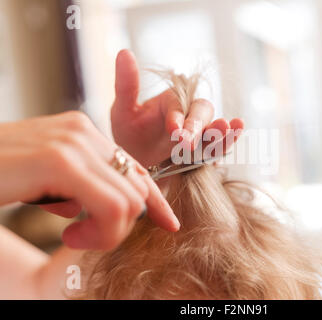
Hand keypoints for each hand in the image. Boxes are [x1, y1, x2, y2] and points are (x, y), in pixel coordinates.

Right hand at [0, 111, 178, 249]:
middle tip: (83, 238)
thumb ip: (82, 187)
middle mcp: (82, 131)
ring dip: (110, 232)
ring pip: (130, 199)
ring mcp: (73, 142)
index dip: (155, 200)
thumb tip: (117, 208)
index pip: (134, 169)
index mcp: (82, 133)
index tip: (168, 223)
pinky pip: (112, 206)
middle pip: (137, 187)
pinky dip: (101, 232)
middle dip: (123, 224)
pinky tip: (68, 236)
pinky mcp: (60, 161)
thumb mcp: (47, 183)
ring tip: (72, 237)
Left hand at [111, 49, 243, 167]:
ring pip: (214, 129)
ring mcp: (199, 133)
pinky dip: (227, 143)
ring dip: (221, 131)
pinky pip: (218, 147)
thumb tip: (124, 52)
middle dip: (197, 126)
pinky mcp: (205, 151)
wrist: (136, 163)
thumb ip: (126, 84)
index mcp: (171, 101)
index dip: (178, 118)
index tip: (173, 131)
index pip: (178, 106)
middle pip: (201, 112)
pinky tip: (235, 136)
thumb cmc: (129, 135)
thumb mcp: (122, 110)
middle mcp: (189, 113)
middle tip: (189, 142)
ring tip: (227, 129)